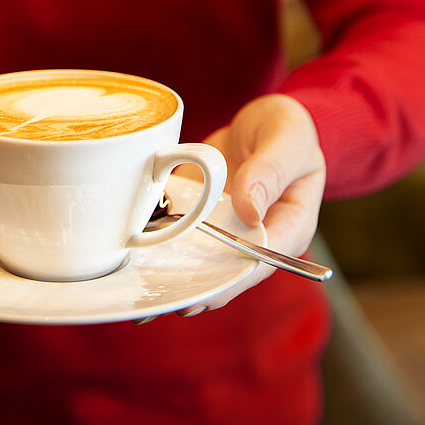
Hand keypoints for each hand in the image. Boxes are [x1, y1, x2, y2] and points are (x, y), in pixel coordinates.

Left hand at [135, 94, 325, 322]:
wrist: (259, 121)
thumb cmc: (284, 128)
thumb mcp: (287, 138)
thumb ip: (270, 169)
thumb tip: (249, 209)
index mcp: (289, 223)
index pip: (262, 260)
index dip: (233, 281)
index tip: (204, 295)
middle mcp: (255, 235)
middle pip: (227, 271)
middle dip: (197, 290)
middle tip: (164, 303)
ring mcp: (226, 229)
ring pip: (201, 261)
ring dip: (175, 277)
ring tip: (144, 296)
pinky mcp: (201, 218)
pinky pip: (182, 237)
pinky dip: (160, 249)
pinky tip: (134, 263)